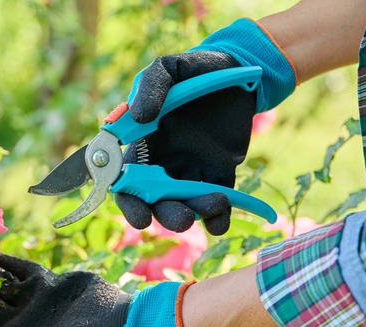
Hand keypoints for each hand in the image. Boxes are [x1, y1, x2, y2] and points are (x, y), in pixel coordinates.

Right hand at [115, 51, 255, 235]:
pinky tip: (222, 218)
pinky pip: (215, 202)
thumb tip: (138, 116)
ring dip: (195, 213)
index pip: (126, 179)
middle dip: (164, 215)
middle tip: (181, 219)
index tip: (140, 216)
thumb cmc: (194, 68)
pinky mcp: (219, 172)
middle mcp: (162, 161)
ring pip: (184, 204)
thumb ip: (151, 86)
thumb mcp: (168, 67)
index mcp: (142, 142)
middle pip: (154, 200)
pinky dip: (218, 218)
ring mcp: (190, 169)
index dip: (129, 201)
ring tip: (216, 203)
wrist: (239, 68)